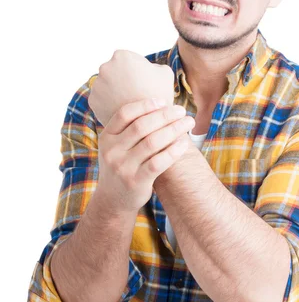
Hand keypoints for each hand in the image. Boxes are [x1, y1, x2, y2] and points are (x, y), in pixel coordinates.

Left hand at [88, 50, 174, 126]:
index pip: (128, 58)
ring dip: (115, 90)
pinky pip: (102, 99)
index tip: (143, 80)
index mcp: (122, 56)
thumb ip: (154, 65)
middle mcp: (105, 67)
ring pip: (106, 85)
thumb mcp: (165, 73)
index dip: (137, 69)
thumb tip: (149, 67)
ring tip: (129, 101)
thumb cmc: (160, 95)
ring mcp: (97, 84)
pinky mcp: (93, 100)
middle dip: (123, 78)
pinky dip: (109, 103)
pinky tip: (122, 107)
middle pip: (115, 71)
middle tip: (136, 91)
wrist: (150, 124)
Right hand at [95, 97, 194, 212]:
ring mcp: (123, 167)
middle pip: (142, 126)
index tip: (164, 101)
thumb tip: (161, 106)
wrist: (113, 200)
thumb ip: (130, 129)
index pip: (125, 114)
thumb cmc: (122, 165)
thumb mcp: (117, 147)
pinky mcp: (136, 181)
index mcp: (106, 137)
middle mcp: (112, 151)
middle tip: (182, 110)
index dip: (145, 105)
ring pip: (152, 142)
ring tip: (188, 123)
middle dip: (165, 115)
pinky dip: (173, 151)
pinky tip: (184, 143)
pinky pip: (159, 162)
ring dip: (174, 129)